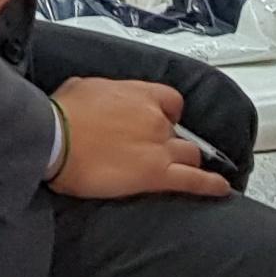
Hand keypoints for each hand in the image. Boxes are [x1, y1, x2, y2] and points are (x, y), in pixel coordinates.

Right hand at [49, 76, 233, 200]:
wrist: (53, 139)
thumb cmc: (61, 114)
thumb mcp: (83, 87)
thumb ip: (104, 92)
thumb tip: (101, 98)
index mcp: (138, 93)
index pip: (171, 101)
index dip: (168, 114)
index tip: (161, 120)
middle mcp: (155, 118)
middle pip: (179, 132)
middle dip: (172, 142)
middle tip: (155, 152)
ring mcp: (159, 147)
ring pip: (189, 155)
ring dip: (185, 162)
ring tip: (180, 171)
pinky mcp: (155, 175)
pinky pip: (193, 180)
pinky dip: (211, 185)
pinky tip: (221, 189)